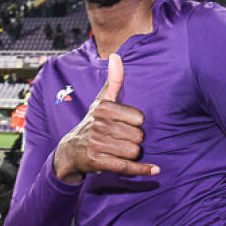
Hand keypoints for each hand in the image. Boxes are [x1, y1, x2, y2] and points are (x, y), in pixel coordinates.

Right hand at [52, 53, 158, 183]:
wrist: (71, 150)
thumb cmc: (93, 122)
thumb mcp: (102, 101)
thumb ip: (114, 80)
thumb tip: (116, 55)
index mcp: (103, 108)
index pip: (139, 119)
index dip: (136, 124)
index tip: (125, 125)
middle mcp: (99, 125)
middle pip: (138, 136)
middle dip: (134, 140)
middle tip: (121, 139)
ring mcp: (97, 144)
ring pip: (134, 152)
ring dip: (132, 154)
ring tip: (120, 150)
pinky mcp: (98, 161)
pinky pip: (127, 167)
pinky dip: (142, 170)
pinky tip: (154, 170)